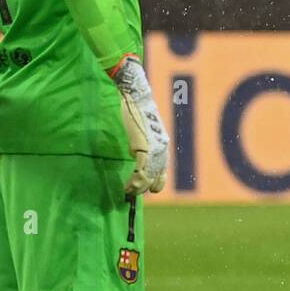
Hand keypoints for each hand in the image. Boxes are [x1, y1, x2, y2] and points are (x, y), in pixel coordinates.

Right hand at [111, 55, 169, 194]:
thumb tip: (134, 155)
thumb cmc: (136, 112)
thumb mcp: (143, 131)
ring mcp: (155, 150)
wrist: (135, 97)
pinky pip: (141, 173)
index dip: (151, 183)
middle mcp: (163, 150)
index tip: (138, 187)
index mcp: (163, 146)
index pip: (161, 173)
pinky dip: (134, 183)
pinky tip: (126, 187)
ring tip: (126, 192)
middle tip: (130, 192)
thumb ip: (143, 144)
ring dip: (137, 189)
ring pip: (149, 179)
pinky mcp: (145, 149)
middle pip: (157, 179)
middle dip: (144, 188)